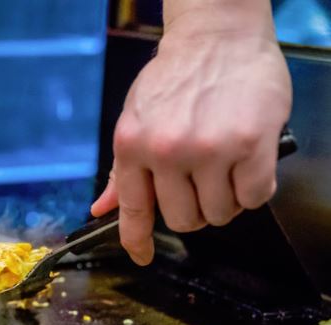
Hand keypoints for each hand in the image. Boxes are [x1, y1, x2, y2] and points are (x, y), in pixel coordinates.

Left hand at [91, 30, 291, 264]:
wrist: (217, 36)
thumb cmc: (176, 78)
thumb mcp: (136, 119)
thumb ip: (122, 170)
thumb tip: (101, 209)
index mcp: (132, 146)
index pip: (132, 210)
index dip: (136, 241)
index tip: (141, 257)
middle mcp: (166, 151)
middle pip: (182, 219)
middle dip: (195, 210)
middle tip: (203, 184)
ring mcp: (208, 149)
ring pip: (219, 213)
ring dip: (226, 200)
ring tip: (226, 168)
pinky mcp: (250, 144)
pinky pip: (254, 197)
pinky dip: (255, 189)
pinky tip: (249, 164)